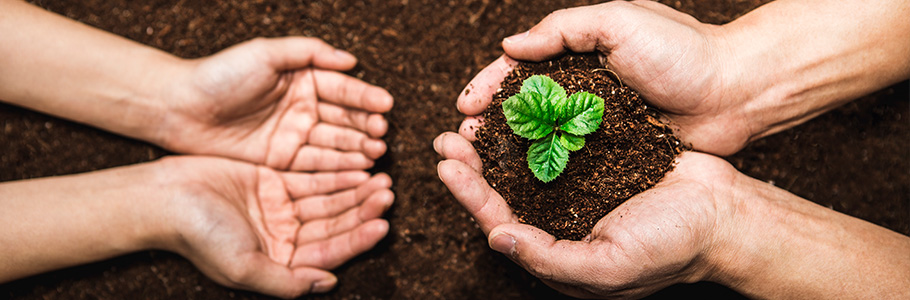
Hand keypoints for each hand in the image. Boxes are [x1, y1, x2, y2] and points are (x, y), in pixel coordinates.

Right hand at [156, 156, 392, 297]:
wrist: (163, 199)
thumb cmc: (199, 237)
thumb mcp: (244, 267)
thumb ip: (286, 281)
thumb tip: (327, 283)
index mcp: (280, 263)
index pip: (329, 253)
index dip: (357, 239)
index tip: (383, 224)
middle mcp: (284, 238)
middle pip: (334, 225)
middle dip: (362, 211)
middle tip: (388, 193)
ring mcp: (280, 210)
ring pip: (328, 201)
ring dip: (354, 191)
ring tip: (381, 178)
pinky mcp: (273, 183)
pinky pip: (312, 179)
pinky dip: (335, 175)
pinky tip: (358, 167)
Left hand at [161, 37, 393, 169]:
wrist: (181, 108)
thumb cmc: (220, 75)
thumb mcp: (265, 53)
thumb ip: (308, 52)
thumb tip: (350, 60)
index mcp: (302, 79)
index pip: (342, 89)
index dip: (365, 97)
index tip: (386, 105)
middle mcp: (303, 108)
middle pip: (344, 118)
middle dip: (366, 126)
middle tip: (382, 133)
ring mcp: (294, 135)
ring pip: (335, 143)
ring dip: (358, 148)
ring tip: (376, 152)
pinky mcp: (283, 160)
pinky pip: (317, 165)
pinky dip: (339, 168)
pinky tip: (358, 170)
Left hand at [434, 131, 737, 297]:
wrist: (725, 213)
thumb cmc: (672, 247)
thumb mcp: (609, 267)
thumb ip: (550, 259)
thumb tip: (498, 238)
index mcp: (559, 251)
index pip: (501, 223)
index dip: (471, 196)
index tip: (448, 167)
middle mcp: (562, 221)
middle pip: (504, 193)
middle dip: (472, 167)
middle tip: (447, 139)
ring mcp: (579, 189)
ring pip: (523, 165)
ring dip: (494, 145)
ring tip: (470, 121)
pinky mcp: (597, 160)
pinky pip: (555, 143)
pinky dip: (531, 128)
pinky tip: (515, 110)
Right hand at [458, 1, 752, 155]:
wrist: (737, 92)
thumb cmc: (682, 51)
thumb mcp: (619, 21)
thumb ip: (563, 27)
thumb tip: (511, 45)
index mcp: (579, 53)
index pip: (520, 69)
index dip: (489, 86)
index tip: (465, 107)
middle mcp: (582, 88)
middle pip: (523, 106)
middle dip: (490, 121)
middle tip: (463, 141)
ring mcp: (597, 121)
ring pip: (542, 137)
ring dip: (509, 148)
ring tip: (482, 164)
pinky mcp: (614, 151)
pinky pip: (572, 159)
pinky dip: (544, 168)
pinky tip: (523, 181)